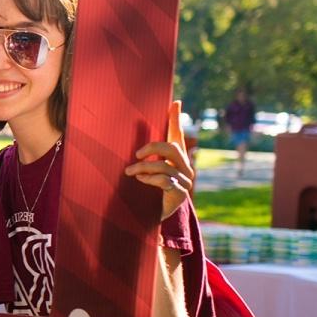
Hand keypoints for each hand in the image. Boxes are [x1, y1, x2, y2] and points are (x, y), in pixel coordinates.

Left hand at [125, 100, 194, 220]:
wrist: (153, 214)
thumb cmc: (149, 187)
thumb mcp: (146, 169)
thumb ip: (144, 155)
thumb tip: (135, 137)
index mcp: (176, 157)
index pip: (177, 134)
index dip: (175, 119)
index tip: (174, 102)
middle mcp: (184, 166)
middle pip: (172, 148)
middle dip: (152, 149)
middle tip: (136, 155)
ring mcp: (185, 180)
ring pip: (164, 166)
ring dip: (143, 168)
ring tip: (130, 172)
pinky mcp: (181, 194)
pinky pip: (165, 181)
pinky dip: (150, 179)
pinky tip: (141, 180)